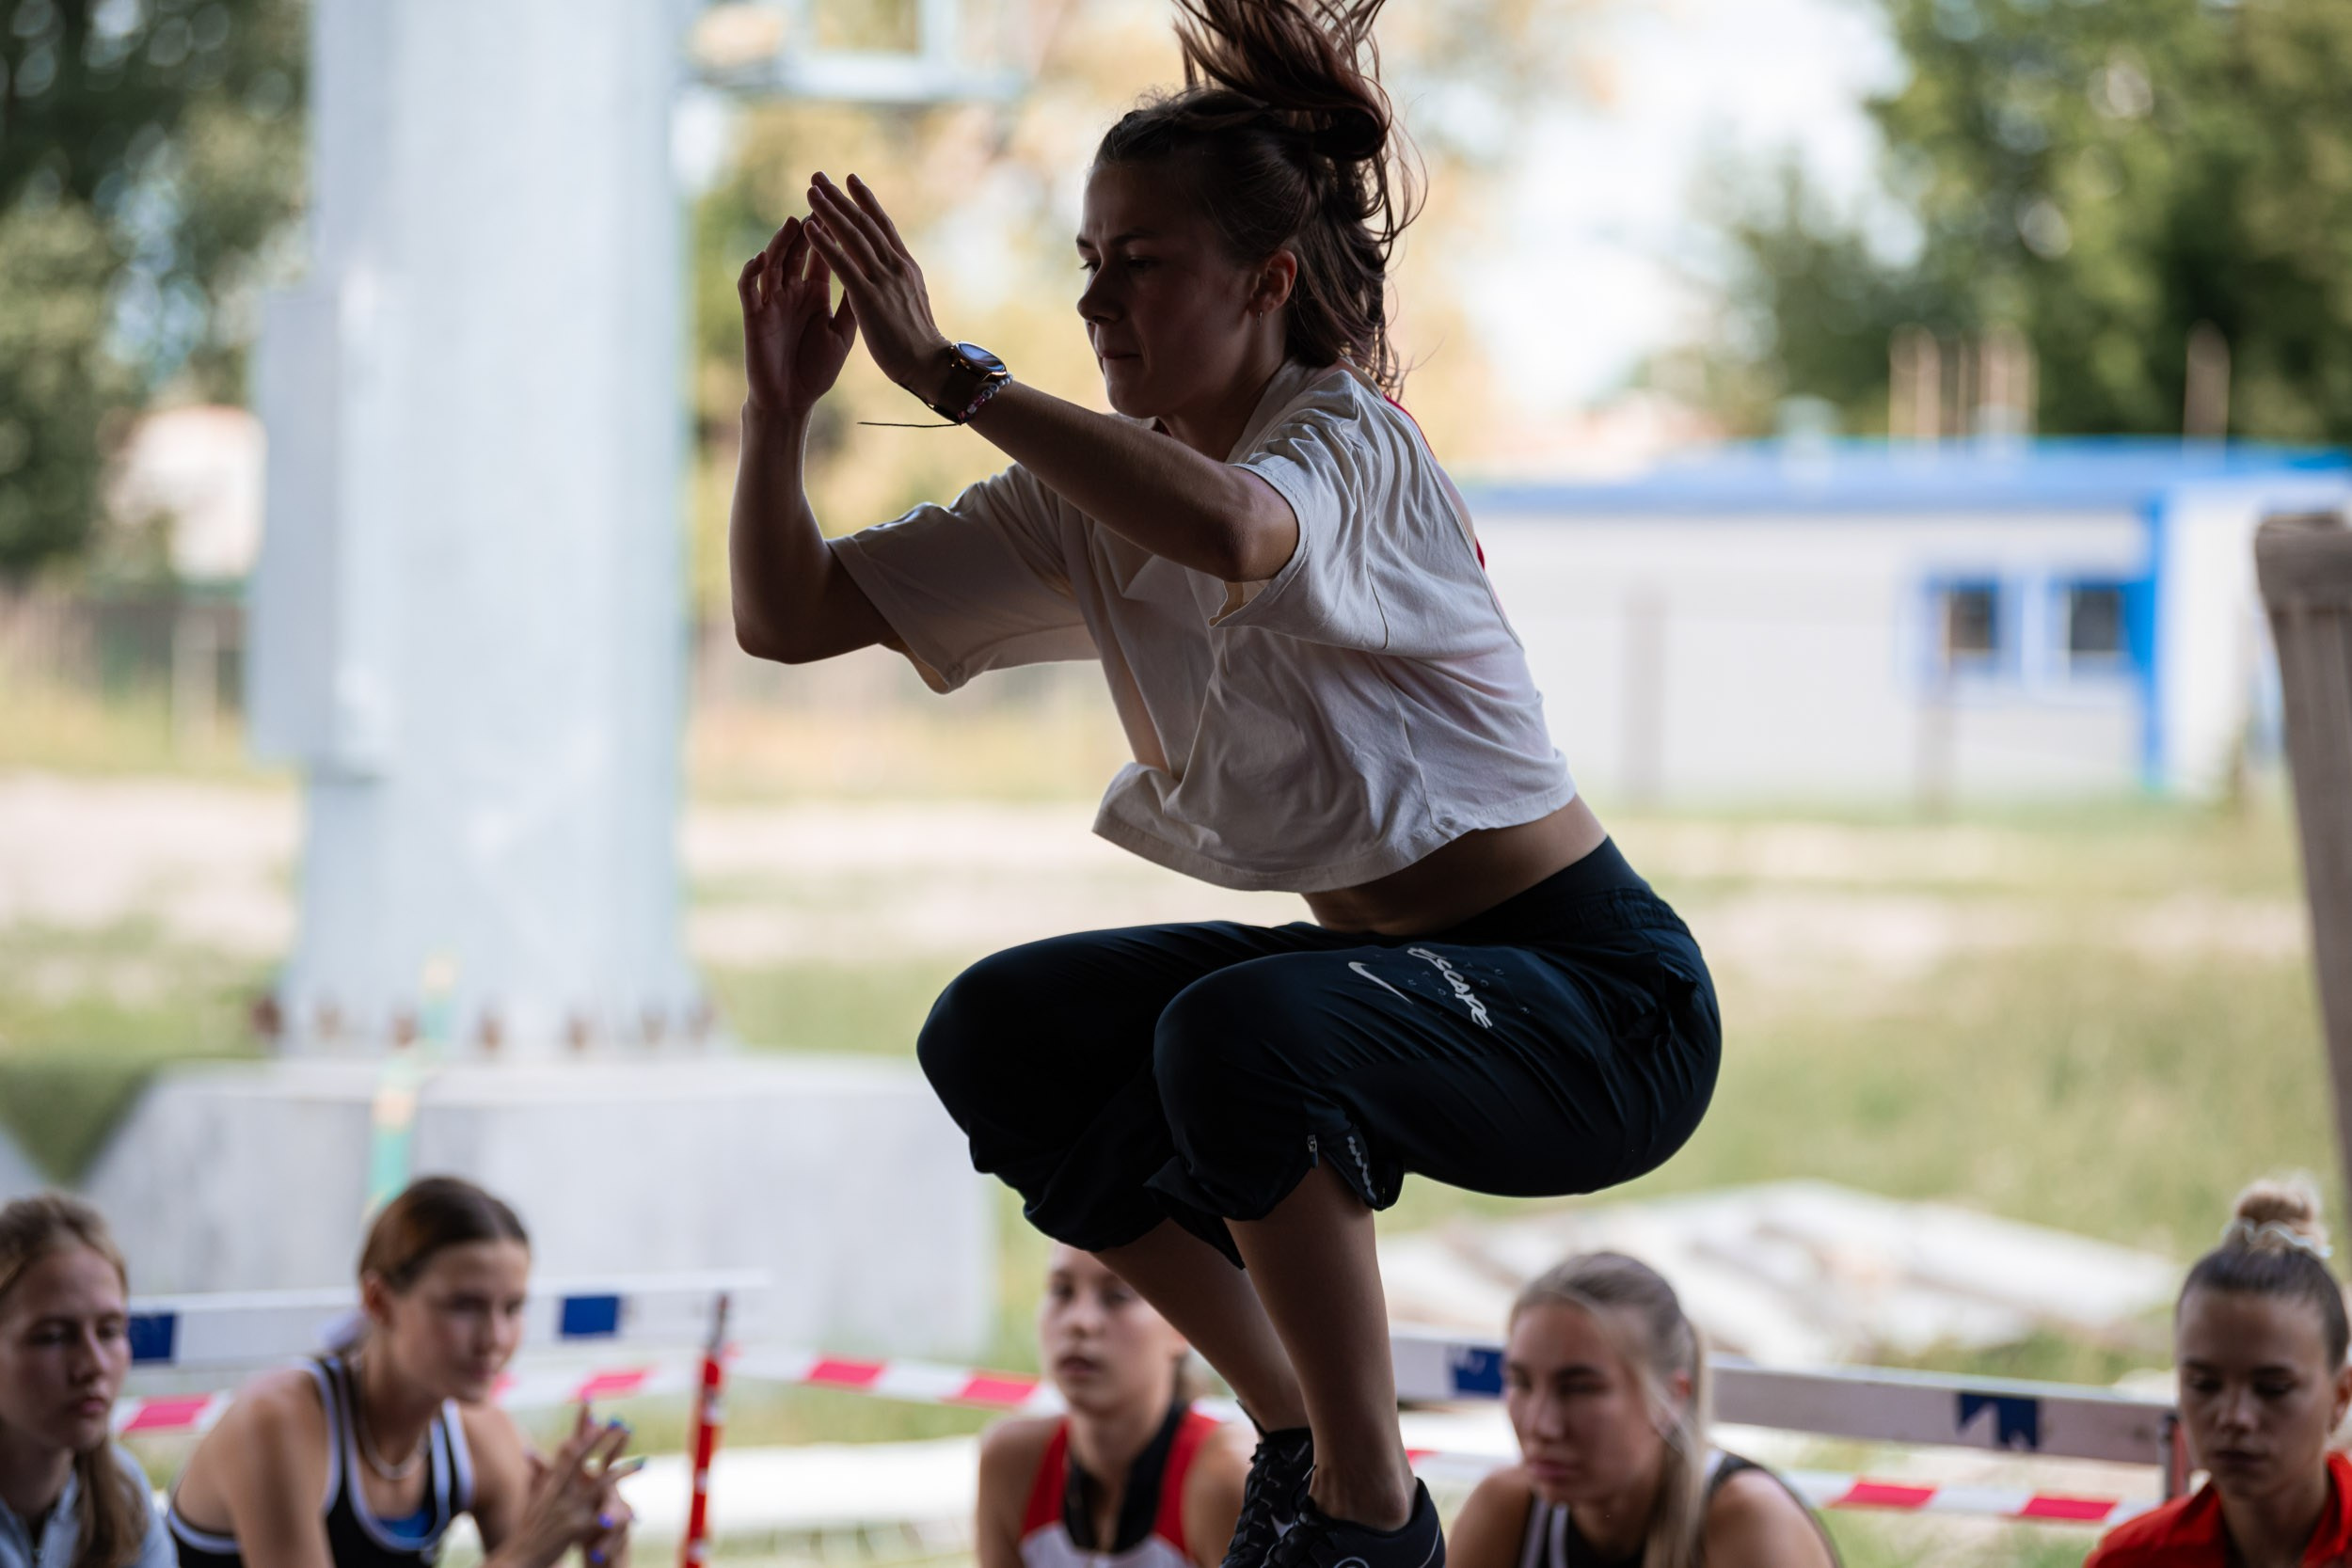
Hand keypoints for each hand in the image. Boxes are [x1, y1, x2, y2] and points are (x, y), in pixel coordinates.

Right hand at [508, 1407, 636, 1567]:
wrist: (519, 1559)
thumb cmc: (529, 1530)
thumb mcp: (535, 1499)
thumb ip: (539, 1476)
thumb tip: (530, 1450)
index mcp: (552, 1484)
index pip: (568, 1451)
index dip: (580, 1431)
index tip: (592, 1410)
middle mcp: (559, 1492)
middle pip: (582, 1459)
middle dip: (601, 1440)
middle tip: (620, 1422)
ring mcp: (567, 1509)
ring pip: (599, 1486)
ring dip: (622, 1473)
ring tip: (643, 1463)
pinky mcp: (573, 1530)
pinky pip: (598, 1521)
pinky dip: (614, 1518)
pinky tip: (631, 1516)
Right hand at [739, 216, 856, 418]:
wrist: (791, 401)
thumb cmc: (815, 370)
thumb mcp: (842, 333)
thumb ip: (852, 303)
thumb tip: (872, 273)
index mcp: (814, 293)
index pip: (823, 254)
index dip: (832, 231)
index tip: (844, 206)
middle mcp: (791, 291)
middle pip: (798, 250)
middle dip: (806, 225)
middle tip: (816, 199)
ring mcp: (771, 302)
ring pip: (773, 262)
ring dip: (783, 242)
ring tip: (795, 222)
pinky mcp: (754, 317)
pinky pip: (749, 289)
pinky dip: (753, 272)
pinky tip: (764, 258)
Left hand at [801, 172, 951, 401]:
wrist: (929, 365)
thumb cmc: (919, 341)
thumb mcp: (911, 302)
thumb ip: (900, 283)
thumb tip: (895, 272)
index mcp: (905, 267)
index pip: (883, 225)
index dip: (865, 200)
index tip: (851, 180)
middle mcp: (895, 266)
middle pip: (864, 223)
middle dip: (840, 197)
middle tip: (819, 175)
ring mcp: (883, 280)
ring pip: (852, 236)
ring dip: (829, 211)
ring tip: (811, 191)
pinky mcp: (868, 298)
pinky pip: (843, 265)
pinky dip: (825, 244)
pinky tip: (810, 228)